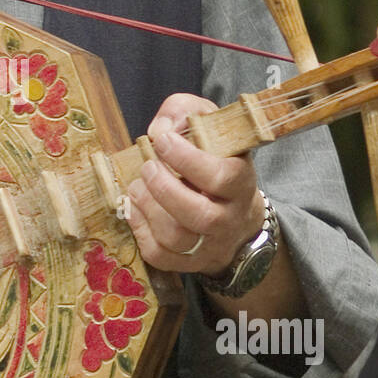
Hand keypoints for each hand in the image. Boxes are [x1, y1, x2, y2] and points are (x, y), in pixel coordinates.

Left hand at [125, 93, 264, 275]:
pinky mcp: (189, 263)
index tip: (162, 141)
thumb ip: (186, 113)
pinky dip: (140, 231)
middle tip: (147, 167)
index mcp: (241, 183)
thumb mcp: (209, 128)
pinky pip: (161, 256)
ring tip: (137, 186)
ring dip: (148, 208)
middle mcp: (229, 218)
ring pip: (177, 238)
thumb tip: (160, 127)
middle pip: (200, 215)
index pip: (223, 176)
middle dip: (164, 189)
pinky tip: (135, 209)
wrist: (234, 216)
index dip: (188, 159)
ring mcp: (210, 245)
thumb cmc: (215, 162)